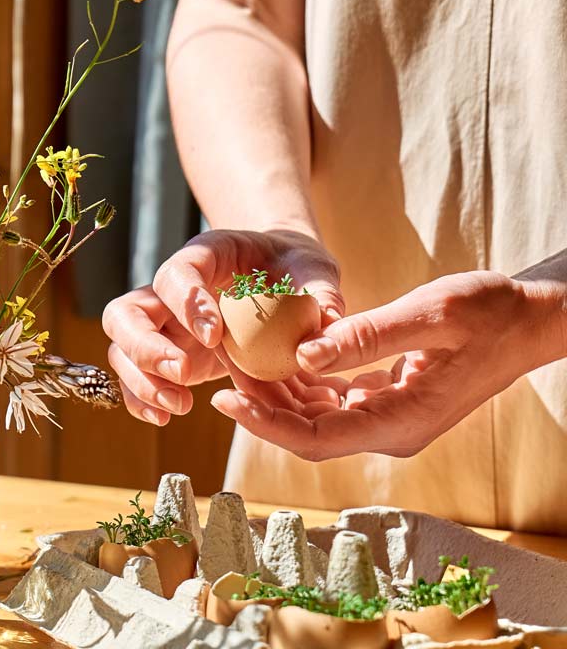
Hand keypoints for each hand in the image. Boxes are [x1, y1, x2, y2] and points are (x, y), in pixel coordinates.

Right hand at [103, 228, 341, 425]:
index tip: (215, 335)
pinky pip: (133, 378)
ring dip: (141, 380)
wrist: (280, 277)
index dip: (186, 302)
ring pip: (120, 348)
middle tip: (182, 374)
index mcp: (203, 257)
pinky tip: (164, 416)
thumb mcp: (313, 270)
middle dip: (146, 347)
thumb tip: (324, 329)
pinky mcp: (164, 355)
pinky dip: (141, 399)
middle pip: (126, 312)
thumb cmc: (293, 268)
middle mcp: (168, 291)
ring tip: (179, 405)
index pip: (175, 274)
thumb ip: (320, 292)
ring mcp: (161, 325)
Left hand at [211, 270, 566, 459]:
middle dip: (262, 404)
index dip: (267, 425)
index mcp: (401, 422)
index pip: (317, 440)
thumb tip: (303, 355)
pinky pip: (332, 400)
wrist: (528, 319)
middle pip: (308, 432)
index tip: (227, 401)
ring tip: (242, 356)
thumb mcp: (431, 313)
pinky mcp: (386, 401)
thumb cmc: (489, 313)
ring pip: (316, 416)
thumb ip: (367, 336)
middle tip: (224, 366)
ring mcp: (388, 419)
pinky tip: (278, 353)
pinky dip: (302, 380)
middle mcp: (390, 431)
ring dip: (278, 392)